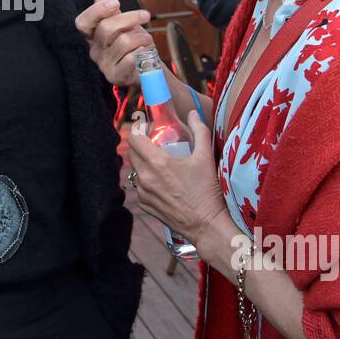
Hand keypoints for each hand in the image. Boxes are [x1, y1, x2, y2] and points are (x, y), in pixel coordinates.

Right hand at [75, 0, 154, 86]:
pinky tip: (145, 53)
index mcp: (93, 36)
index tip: (116, 2)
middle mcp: (94, 51)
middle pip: (106, 27)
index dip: (97, 10)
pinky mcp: (115, 76)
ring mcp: (104, 65)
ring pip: (123, 41)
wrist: (146, 68)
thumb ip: (112, 13)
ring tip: (147, 40)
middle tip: (145, 15)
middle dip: (130, 17)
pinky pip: (131, 58)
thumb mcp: (124, 25)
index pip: (83, 23)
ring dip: (142, 37)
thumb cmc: (133, 45)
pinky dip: (143, 51)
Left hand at [128, 111, 233, 266]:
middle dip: (140, 145)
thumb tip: (193, 113)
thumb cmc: (207, 191)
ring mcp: (143, 193)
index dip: (138, 130)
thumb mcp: (206, 157)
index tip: (147, 127)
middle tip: (154, 143)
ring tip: (159, 163)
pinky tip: (161, 182)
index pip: (134, 139)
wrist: (206, 225)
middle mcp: (145, 177)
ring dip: (143, 164)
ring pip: (134, 171)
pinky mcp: (145, 205)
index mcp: (157, 163)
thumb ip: (200, 131)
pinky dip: (146, 181)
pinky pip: (139, 187)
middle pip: (132, 153)